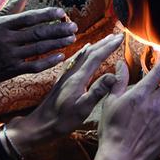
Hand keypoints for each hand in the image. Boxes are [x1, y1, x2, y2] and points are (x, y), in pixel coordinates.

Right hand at [0, 8, 76, 86]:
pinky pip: (34, 66)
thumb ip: (7, 11)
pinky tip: (60, 56)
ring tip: (71, 38)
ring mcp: (9, 56)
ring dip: (58, 43)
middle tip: (73, 26)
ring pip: (39, 48)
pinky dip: (48, 61)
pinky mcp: (11, 71)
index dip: (47, 14)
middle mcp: (6, 39)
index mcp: (1, 25)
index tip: (61, 12)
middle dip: (59, 29)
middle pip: (38, 33)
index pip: (29, 17)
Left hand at [5, 33, 123, 154]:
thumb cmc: (61, 121)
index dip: (109, 47)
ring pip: (83, 55)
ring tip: (106, 39)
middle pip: (90, 53)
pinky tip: (85, 50)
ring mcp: (66, 75)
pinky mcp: (63, 79)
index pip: (96, 57)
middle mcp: (71, 73)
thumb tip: (113, 76)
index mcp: (78, 79)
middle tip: (117, 35)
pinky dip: (84, 52)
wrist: (39, 125)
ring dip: (96, 46)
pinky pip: (76, 60)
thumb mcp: (82, 109)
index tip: (120, 38)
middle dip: (104, 43)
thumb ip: (97, 91)